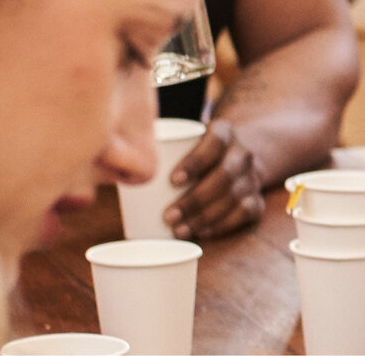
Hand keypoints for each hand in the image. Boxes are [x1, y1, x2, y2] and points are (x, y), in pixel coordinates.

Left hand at [164, 121, 263, 239]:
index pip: (215, 142)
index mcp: (224, 133)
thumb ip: (158, 148)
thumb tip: (108, 163)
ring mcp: (252, 177)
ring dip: (206, 217)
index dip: (196, 161)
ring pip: (236, 197)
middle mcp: (242, 153)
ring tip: (179, 230)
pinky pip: (246, 213)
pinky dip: (224, 225)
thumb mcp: (183, 140)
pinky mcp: (256, 198)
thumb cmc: (195, 152)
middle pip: (225, 175)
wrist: (238, 156)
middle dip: (196, 199)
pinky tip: (203, 232)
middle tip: (168, 216)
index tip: (172, 180)